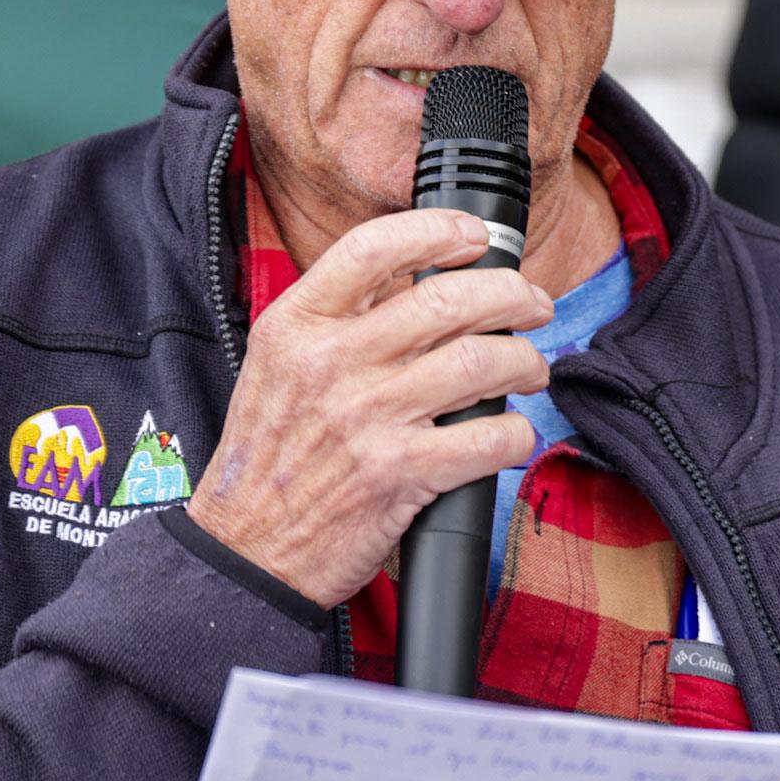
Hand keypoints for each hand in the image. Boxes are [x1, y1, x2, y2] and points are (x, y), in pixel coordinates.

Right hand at [186, 207, 552, 608]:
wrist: (247, 549)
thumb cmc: (268, 456)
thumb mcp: (276, 365)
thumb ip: (334, 316)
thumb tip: (411, 273)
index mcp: (296, 326)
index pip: (373, 248)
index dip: (436, 231)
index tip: (473, 237)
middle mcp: (332, 363)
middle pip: (447, 300)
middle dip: (510, 295)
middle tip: (532, 305)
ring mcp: (368, 418)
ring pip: (479, 364)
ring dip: (523, 362)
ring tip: (530, 368)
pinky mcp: (400, 474)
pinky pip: (487, 439)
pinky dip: (517, 434)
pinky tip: (513, 434)